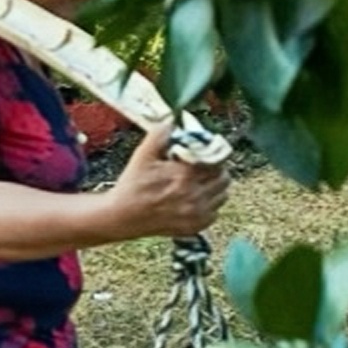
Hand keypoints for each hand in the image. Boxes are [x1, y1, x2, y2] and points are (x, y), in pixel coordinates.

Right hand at [109, 121, 229, 238]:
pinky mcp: (196, 226)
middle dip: (217, 169)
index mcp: (185, 175)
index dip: (214, 154)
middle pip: (224, 178)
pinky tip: (194, 198)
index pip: (217, 160)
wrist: (123, 216)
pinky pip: (215, 211)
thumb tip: (173, 121)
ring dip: (216, 186)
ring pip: (223, 195)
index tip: (207, 152)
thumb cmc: (133, 185)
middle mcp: (196, 195)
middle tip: (205, 165)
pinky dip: (210, 204)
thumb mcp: (142, 155)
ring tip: (201, 181)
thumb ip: (159, 135)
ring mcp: (198, 213)